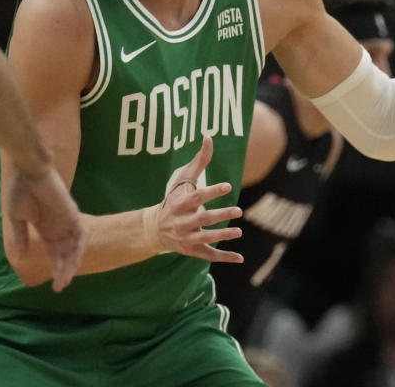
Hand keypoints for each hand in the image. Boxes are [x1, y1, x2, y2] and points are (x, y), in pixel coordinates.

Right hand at [6, 162, 84, 291]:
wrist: (30, 172)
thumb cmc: (21, 191)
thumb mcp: (16, 218)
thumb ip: (20, 237)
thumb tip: (19, 257)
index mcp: (44, 229)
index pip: (53, 253)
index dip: (54, 268)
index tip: (54, 286)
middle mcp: (57, 227)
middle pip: (65, 253)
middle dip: (63, 270)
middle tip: (60, 286)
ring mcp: (66, 221)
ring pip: (73, 247)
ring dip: (71, 262)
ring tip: (66, 278)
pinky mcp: (72, 214)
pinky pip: (80, 234)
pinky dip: (79, 248)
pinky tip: (76, 261)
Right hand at [147, 136, 243, 262]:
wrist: (155, 228)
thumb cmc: (174, 199)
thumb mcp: (184, 180)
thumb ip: (199, 161)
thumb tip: (209, 137)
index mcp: (181, 203)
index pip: (197, 197)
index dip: (212, 192)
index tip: (228, 186)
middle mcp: (183, 221)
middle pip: (203, 219)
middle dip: (220, 216)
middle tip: (238, 211)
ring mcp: (187, 237)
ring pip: (206, 238)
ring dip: (222, 236)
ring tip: (239, 231)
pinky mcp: (193, 250)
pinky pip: (209, 256)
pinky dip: (224, 258)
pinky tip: (240, 258)